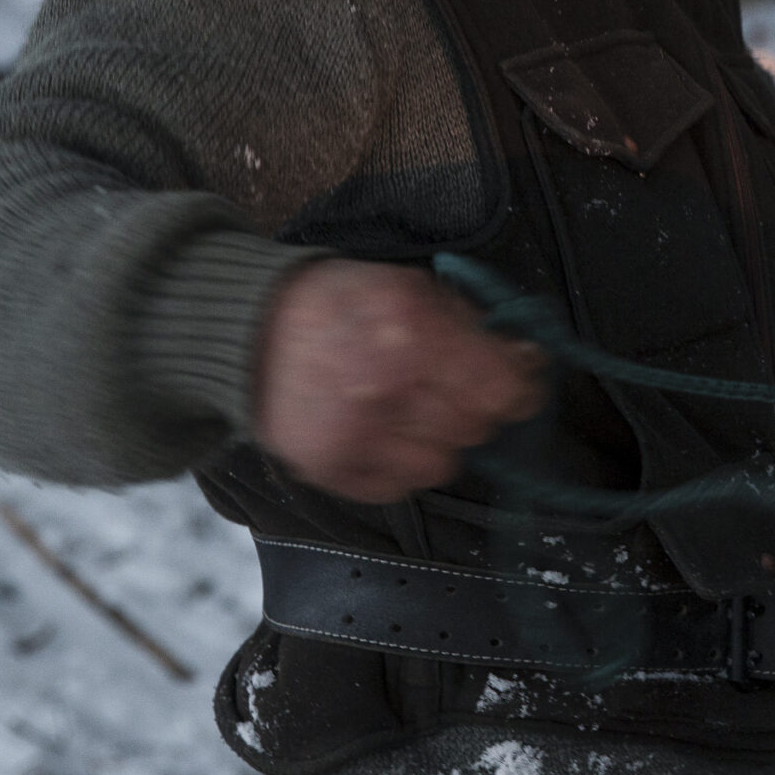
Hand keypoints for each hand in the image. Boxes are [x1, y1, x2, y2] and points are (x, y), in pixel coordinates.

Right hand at [255, 260, 548, 503]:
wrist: (251, 332)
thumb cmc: (338, 303)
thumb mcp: (410, 287)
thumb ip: (470, 323)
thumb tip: (523, 358)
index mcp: (411, 334)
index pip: (501, 388)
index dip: (519, 385)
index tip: (517, 380)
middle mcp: (385, 390)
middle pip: (476, 428)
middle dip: (473, 406)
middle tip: (449, 385)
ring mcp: (354, 437)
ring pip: (442, 464)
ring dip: (438, 439)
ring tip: (410, 409)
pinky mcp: (328, 471)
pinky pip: (399, 487)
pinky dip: (401, 464)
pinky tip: (383, 432)